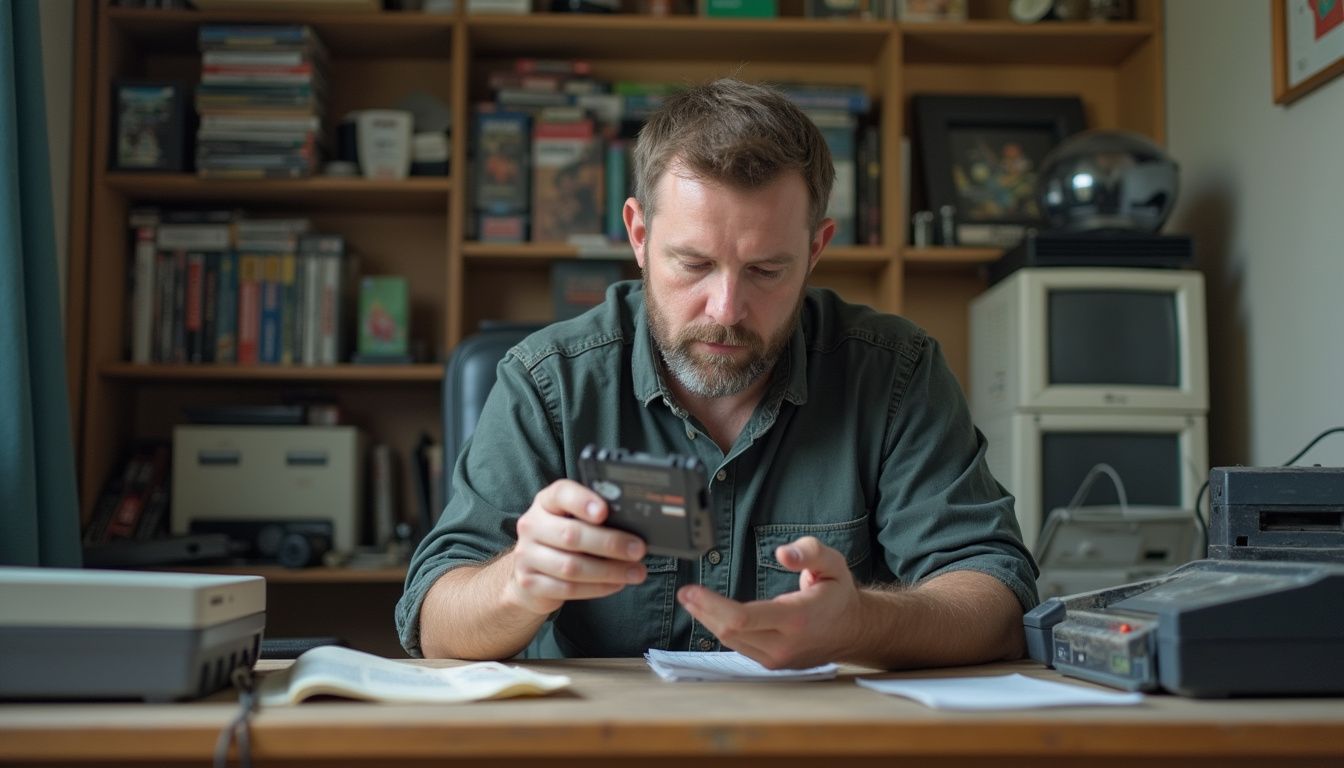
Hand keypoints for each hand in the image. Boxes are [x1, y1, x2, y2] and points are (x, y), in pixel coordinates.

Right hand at [503, 479, 647, 616]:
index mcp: (546, 502)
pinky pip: (568, 588)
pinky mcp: (530, 583)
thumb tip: (636, 524)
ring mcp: (526, 555)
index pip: (561, 493)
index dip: (582, 501)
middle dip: (610, 543)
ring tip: (635, 572)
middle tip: (638, 550)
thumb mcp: (574, 520)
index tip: (604, 512)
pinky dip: (597, 588)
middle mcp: (531, 525)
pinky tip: (617, 584)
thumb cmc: (563, 539)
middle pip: (571, 535)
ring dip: (609, 571)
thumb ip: (596, 517)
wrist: (529, 572)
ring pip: (571, 566)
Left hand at [676, 536, 861, 669]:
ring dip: (708, 620)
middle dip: (702, 610)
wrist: (853, 630)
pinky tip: (711, 615)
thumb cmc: (837, 594)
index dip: (711, 604)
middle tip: (685, 592)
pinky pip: (739, 647)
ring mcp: (778, 658)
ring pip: (731, 642)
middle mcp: (785, 644)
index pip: (743, 618)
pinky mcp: (772, 663)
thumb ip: (809, 552)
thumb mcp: (832, 563)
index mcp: (797, 618)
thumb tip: (782, 554)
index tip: (691, 590)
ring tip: (692, 601)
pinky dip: (722, 629)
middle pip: (730, 632)